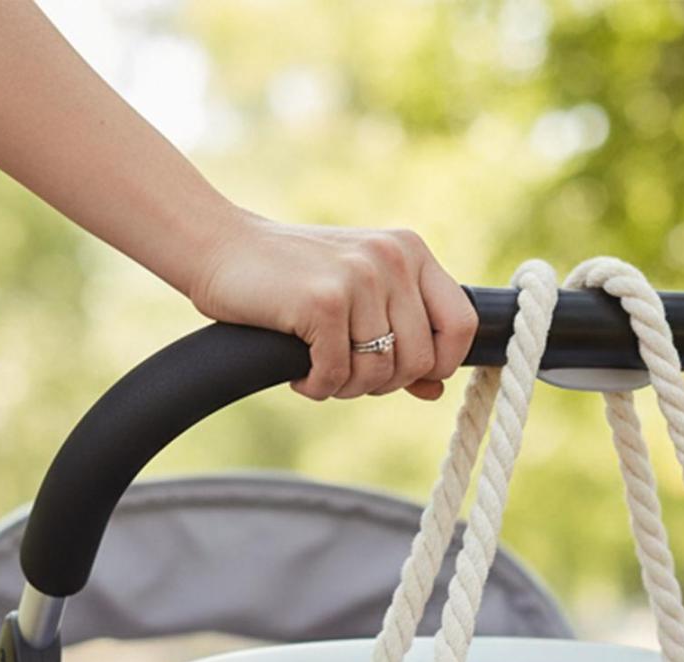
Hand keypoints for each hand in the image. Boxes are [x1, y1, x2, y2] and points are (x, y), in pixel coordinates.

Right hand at [185, 213, 479, 401]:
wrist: (221, 248)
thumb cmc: (293, 279)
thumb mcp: (359, 298)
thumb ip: (402, 336)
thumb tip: (435, 390)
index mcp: (410, 251)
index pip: (462, 323)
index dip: (440, 363)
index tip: (407, 375)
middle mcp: (392, 258)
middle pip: (420, 360)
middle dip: (383, 384)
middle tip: (346, 374)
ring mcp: (359, 277)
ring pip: (379, 374)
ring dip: (346, 387)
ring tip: (319, 369)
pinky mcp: (323, 302)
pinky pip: (337, 375)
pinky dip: (316, 386)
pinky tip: (299, 372)